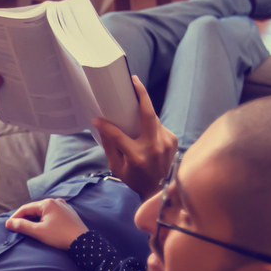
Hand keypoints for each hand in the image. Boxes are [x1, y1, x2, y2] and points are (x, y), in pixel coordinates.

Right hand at [4, 198, 88, 249]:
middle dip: (25, 218)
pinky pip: (53, 214)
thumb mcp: (38, 232)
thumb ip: (22, 226)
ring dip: (35, 219)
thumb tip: (9, 223)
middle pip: (35, 209)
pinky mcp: (69, 214)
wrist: (83, 243)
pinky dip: (45, 220)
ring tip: (28, 228)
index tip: (8, 225)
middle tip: (17, 227)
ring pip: (44, 212)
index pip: (26, 208)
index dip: (15, 217)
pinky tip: (43, 227)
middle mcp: (56, 201)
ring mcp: (64, 207)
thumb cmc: (60, 236)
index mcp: (48, 203)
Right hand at [92, 75, 177, 199]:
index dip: (105, 125)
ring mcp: (166, 143)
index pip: (118, 135)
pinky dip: (151, 124)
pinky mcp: (173, 140)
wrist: (159, 190)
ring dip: (144, 111)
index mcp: (137, 156)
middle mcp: (154, 147)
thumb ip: (110, 147)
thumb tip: (101, 126)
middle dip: (142, 94)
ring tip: (135, 103)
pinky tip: (145, 127)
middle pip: (148, 114)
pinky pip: (159, 126)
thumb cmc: (135, 179)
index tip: (97, 118)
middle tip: (134, 81)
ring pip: (154, 118)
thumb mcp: (117, 168)